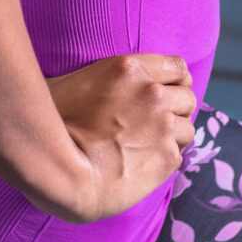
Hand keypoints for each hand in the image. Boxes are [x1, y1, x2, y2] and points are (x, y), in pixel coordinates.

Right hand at [42, 53, 199, 222]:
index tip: (169, 92)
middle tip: (156, 124)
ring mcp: (163, 126)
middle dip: (175, 109)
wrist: (62, 173)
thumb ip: (107, 81)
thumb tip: (112, 86)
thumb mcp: (75, 84)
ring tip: (150, 146)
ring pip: (187, 127)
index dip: (176, 81)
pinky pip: (179, 154)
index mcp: (130, 69)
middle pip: (187, 97)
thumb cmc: (54, 128)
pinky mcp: (168, 157)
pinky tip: (144, 163)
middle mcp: (152, 93)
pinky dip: (166, 158)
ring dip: (173, 135)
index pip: (177, 67)